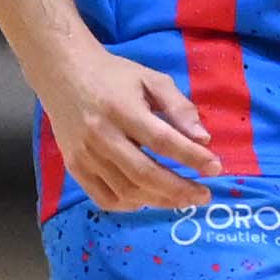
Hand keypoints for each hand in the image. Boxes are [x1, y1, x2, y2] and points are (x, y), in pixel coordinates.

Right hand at [39, 41, 219, 211]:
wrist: (63, 74)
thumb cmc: (114, 76)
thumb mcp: (151, 79)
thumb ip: (179, 107)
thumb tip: (203, 139)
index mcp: (122, 109)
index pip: (162, 140)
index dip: (191, 157)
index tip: (215, 168)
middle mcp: (101, 135)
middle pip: (144, 173)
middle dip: (179, 189)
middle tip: (204, 196)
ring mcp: (85, 155)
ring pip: (127, 190)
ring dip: (160, 200)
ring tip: (183, 199)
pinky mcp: (74, 167)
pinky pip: (105, 198)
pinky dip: (131, 205)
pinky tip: (150, 199)